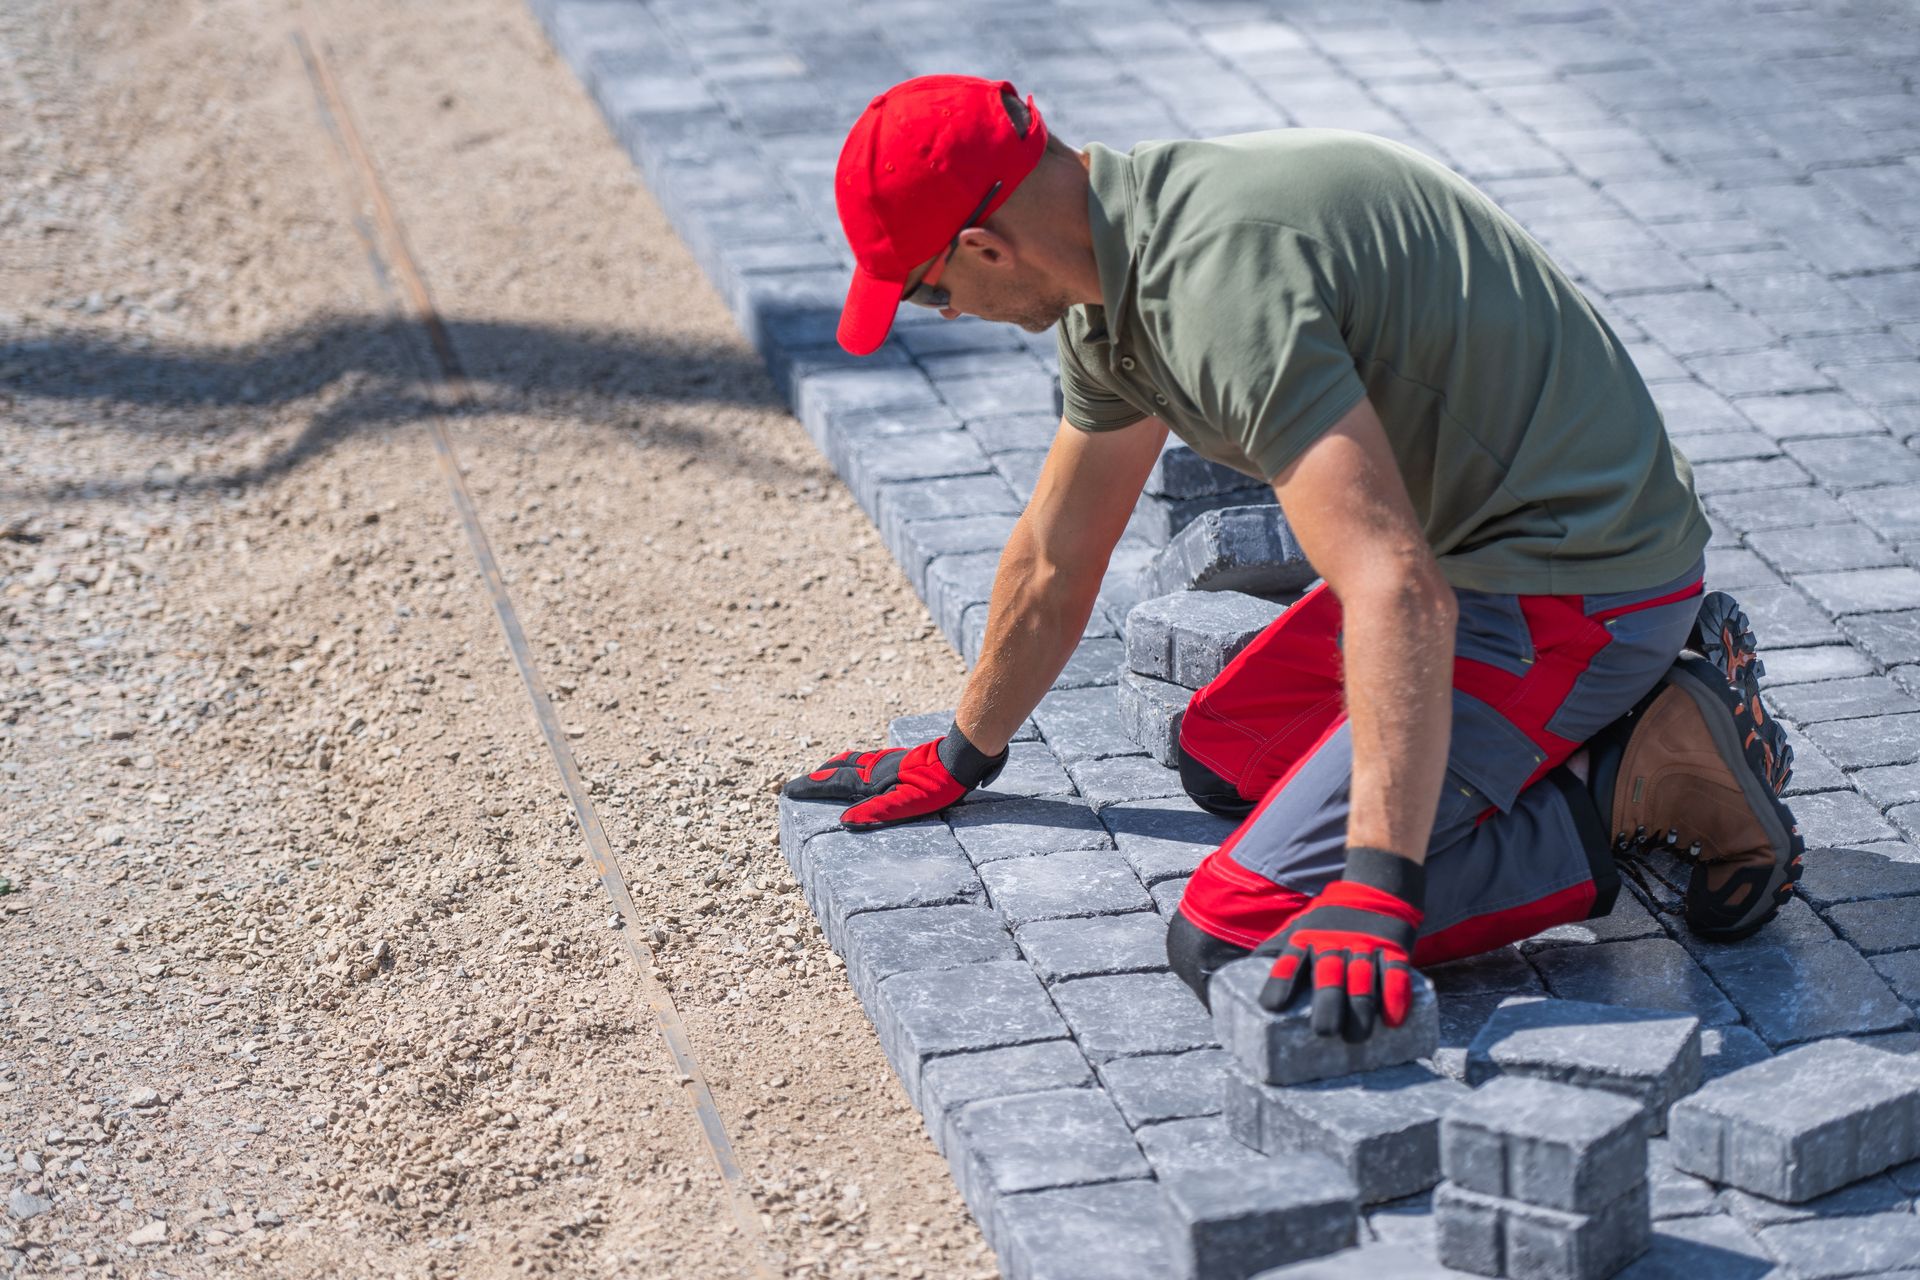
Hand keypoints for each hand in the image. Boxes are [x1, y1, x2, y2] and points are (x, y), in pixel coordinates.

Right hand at [784, 722, 1005, 829]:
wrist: (959, 757)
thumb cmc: (936, 787)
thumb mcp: (907, 805)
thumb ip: (875, 811)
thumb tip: (844, 820)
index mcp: (871, 781)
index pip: (833, 783)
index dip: (811, 787)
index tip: (789, 790)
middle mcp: (874, 767)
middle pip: (837, 769)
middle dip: (817, 777)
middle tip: (799, 782)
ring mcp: (886, 760)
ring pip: (851, 761)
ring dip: (832, 766)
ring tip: (822, 769)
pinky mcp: (899, 757)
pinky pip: (865, 757)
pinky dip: (851, 760)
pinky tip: (860, 763)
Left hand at [1254, 847, 1423, 1041]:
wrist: (1375, 889)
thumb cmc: (1329, 922)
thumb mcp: (1298, 929)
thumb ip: (1275, 951)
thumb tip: (1236, 974)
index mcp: (1306, 940)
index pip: (1288, 961)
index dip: (1280, 981)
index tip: (1271, 1006)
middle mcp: (1333, 943)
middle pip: (1328, 976)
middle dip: (1326, 1004)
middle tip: (1323, 1033)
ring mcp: (1364, 946)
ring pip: (1362, 979)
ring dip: (1360, 1008)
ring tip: (1356, 1036)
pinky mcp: (1393, 949)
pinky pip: (1396, 973)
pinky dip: (1396, 996)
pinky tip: (1393, 1019)